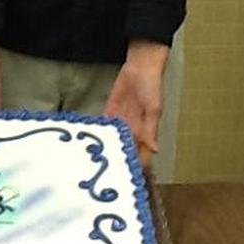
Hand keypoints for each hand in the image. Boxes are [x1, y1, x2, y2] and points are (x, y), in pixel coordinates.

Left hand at [103, 40, 168, 168]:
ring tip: (93, 162)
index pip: (141, 154)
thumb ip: (151, 130)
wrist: (140, 66)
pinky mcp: (110, 110)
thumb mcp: (154, 108)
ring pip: (113, 139)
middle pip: (125, 149)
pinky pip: (104, 124)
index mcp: (145, 131)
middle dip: (117, 160)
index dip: (135, 166)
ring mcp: (121, 120)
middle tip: (104, 174)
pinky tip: (89, 141)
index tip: (126, 177)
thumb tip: (155, 151)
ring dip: (105, 147)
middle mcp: (133, 129)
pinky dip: (99, 131)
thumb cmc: (152, 86)